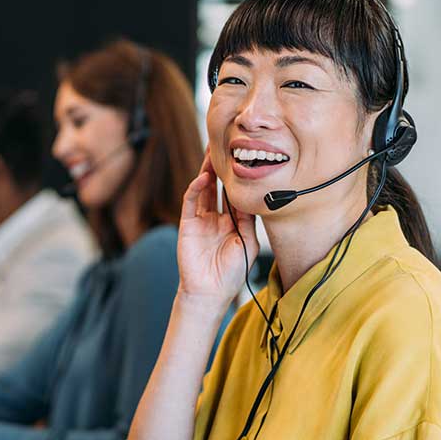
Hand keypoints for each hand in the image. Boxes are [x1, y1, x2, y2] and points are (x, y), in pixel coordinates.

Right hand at [176, 148, 258, 306]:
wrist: (210, 292)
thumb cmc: (231, 272)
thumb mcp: (248, 243)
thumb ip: (248, 220)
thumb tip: (252, 196)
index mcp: (233, 223)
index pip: (236, 195)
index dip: (239, 179)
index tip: (246, 160)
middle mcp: (217, 218)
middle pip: (219, 187)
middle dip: (222, 169)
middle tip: (226, 147)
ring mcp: (201, 220)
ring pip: (204, 190)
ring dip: (207, 172)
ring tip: (212, 153)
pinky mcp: (188, 224)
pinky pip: (191, 202)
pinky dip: (196, 189)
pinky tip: (203, 178)